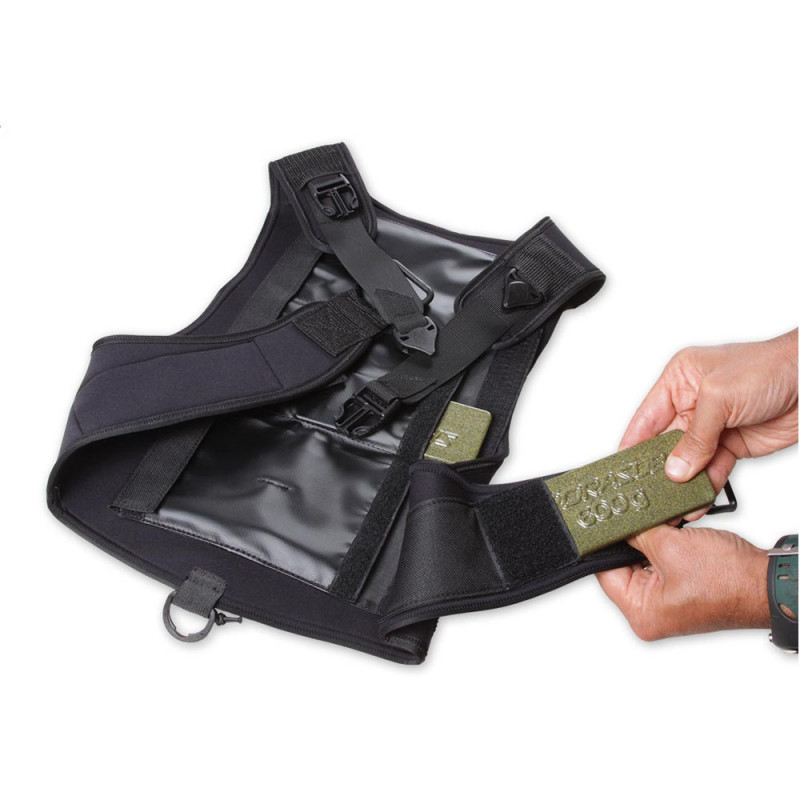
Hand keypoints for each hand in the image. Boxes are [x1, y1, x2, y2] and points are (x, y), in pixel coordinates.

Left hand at [596, 525, 769, 639]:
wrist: (768, 582)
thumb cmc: (730, 579)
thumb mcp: (671, 546)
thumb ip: (638, 533)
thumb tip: (619, 524)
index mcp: (642, 614)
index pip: (606, 572)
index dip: (605, 543)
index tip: (602, 522)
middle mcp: (652, 613)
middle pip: (624, 566)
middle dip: (632, 541)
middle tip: (634, 518)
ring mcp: (668, 603)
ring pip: (644, 561)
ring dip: (652, 541)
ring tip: (661, 528)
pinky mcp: (682, 591)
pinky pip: (662, 563)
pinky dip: (666, 546)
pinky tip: (673, 533)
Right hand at [620, 330, 797, 498]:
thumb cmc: (771, 367)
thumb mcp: (719, 397)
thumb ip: (694, 436)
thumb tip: (675, 467)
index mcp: (680, 380)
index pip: (647, 417)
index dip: (633, 443)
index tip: (621, 468)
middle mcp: (693, 403)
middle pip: (664, 443)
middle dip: (656, 468)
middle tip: (645, 491)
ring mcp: (713, 426)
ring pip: (688, 461)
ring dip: (681, 482)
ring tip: (670, 501)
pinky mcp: (733, 445)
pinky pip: (712, 470)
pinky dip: (705, 486)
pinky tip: (696, 498)